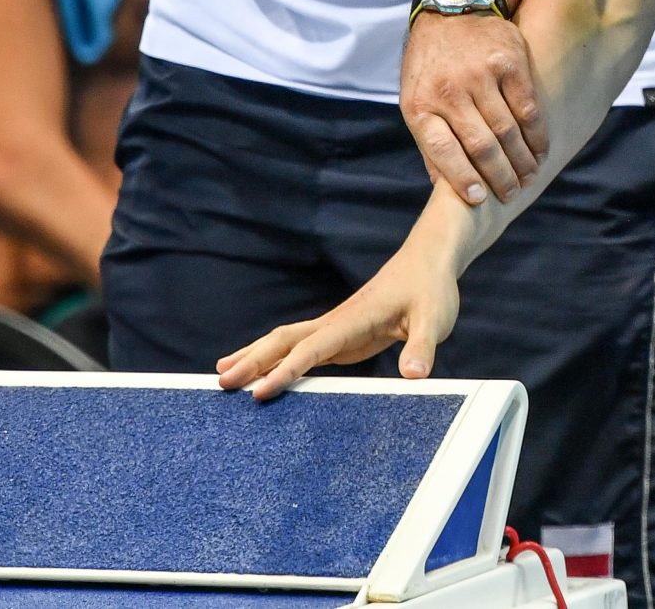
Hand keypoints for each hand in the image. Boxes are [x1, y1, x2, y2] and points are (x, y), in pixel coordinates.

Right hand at [217, 234, 461, 400]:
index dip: (285, 371)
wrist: (428, 260)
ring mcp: (334, 328)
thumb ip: (422, 347)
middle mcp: (336, 322)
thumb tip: (414, 376)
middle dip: (252, 360)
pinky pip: (301, 349)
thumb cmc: (430, 288)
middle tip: (220, 383)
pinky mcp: (340, 335)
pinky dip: (277, 361)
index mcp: (353, 320)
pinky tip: (266, 374)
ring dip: (256, 356)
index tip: (259, 392)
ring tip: (223, 374)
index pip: (312, 348)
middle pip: (283, 340)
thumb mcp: (434, 318)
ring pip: (286, 341)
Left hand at [401, 11, 547, 203]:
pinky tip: (540, 150)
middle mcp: (450, 89)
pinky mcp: (509, 62)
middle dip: (500, 177)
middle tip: (513, 194)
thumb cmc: (431, 66)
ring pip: (507, 130)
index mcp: (421, 105)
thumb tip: (442, 188)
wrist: (451, 10)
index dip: (461, 179)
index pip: (442, 150)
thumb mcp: (415, 100)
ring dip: (522, 161)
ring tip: (529, 176)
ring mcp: (480, 74)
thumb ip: (429, 142)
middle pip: (480, 145)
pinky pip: (528, 107)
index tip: (479, 200)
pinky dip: (537, 134)